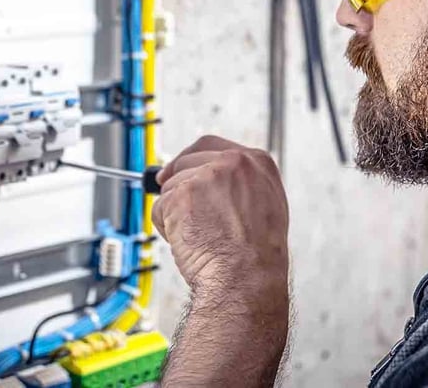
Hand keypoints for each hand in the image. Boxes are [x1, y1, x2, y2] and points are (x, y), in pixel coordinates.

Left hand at [152, 135, 288, 296]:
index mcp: (256, 163)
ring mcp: (206, 176)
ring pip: (172, 186)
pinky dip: (166, 227)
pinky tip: (188, 242)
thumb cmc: (258, 257)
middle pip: (186, 162)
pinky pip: (160, 208)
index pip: (210, 146)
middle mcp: (232, 163)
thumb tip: (214, 181)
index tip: (178, 169)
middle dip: (179, 187)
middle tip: (183, 213)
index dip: (190, 160)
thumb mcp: (266, 206)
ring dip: (176, 212)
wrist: (248, 280)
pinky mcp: (182, 194)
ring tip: (200, 236)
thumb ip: (242, 185)